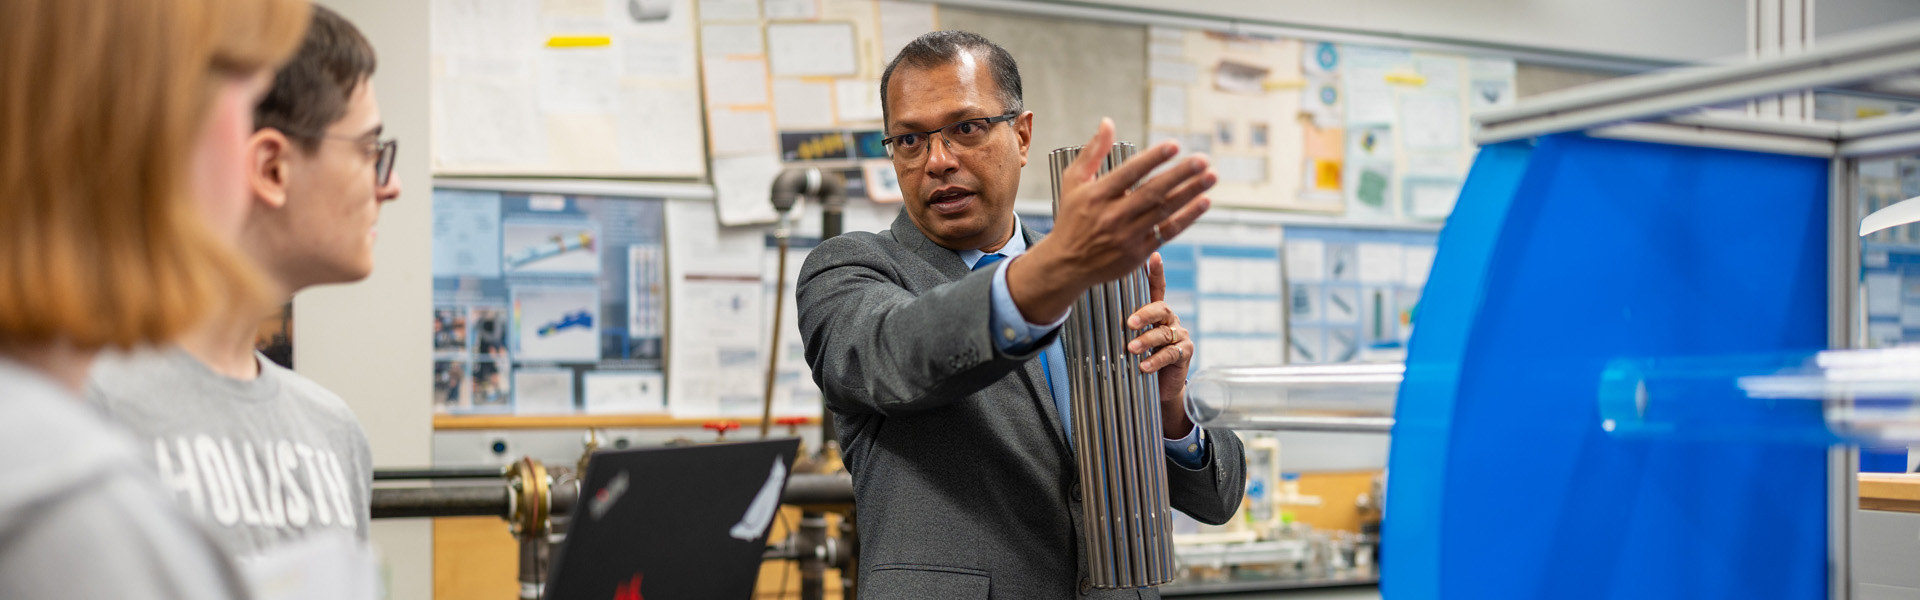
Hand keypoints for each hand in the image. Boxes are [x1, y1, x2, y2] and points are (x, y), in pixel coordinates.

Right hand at [1006, 118, 1215, 322]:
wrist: (1067, 264)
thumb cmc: (1071, 217)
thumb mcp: (1073, 182)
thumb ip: (1093, 152)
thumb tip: (1108, 122)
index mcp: (1097, 195)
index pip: (1129, 173)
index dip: (1153, 158)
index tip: (1174, 145)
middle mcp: (1112, 215)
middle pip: (1152, 192)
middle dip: (1180, 175)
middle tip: (1202, 160)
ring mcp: (1126, 236)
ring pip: (1164, 211)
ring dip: (1190, 193)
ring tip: (1211, 176)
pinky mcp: (1137, 253)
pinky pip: (1167, 233)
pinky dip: (1187, 218)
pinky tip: (1204, 203)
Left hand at [1124, 253, 1195, 438]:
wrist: (1158, 388)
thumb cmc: (1138, 360)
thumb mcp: (1126, 341)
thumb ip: (1117, 327)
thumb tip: (1086, 316)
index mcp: (1155, 312)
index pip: (1156, 288)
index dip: (1155, 272)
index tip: (1153, 256)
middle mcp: (1169, 320)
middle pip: (1160, 308)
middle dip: (1144, 314)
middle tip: (1129, 323)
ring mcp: (1179, 335)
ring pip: (1163, 333)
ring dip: (1146, 340)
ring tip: (1131, 349)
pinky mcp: (1185, 352)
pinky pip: (1171, 353)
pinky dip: (1155, 360)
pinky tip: (1144, 367)